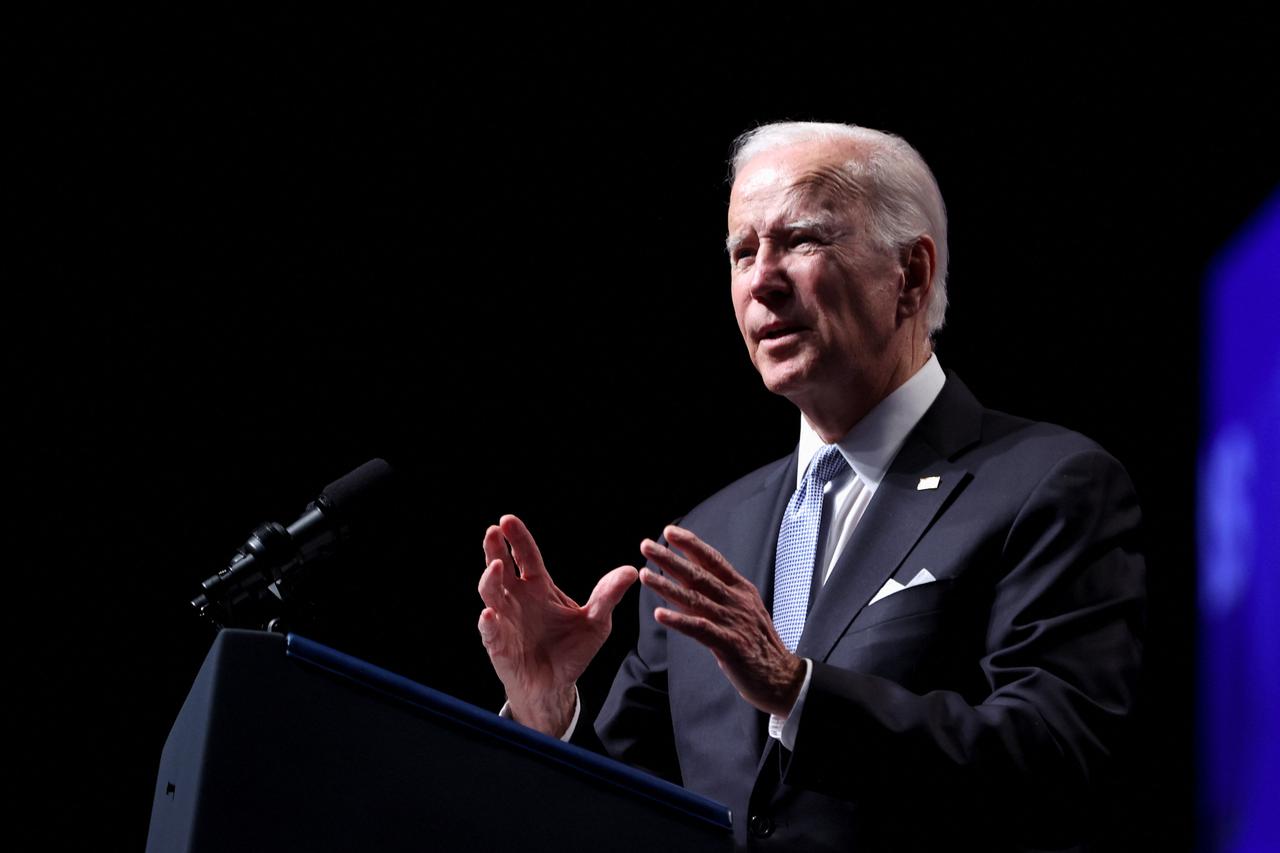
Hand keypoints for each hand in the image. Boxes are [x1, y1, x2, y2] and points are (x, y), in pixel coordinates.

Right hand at [478, 514, 637, 736]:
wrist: (557, 685)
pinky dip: (487, 622)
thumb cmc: (572, 649)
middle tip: (493, 530)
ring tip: (496, 565)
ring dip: (490, 578)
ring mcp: (505, 620)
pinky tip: (490, 613)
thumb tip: (630, 570)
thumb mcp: (597, 621)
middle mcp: (518, 598)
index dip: (517, 539)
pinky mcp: (499, 645)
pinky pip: (490, 631)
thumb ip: (608, 596)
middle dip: (494, 548)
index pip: (526, 556)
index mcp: (538, 587)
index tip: (508, 520)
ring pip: (490, 593)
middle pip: (500, 566)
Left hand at [639, 525, 804, 717]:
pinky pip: (700, 629)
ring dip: (667, 586)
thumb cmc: (759, 643)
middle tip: (647, 546)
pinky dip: (679, 621)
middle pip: (699, 575)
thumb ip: (719, 593)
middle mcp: (737, 601)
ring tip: (646, 575)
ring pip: (695, 599)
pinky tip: (659, 614)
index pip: (713, 560)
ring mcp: (734, 622)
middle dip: (670, 559)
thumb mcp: (743, 609)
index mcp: (741, 589)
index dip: (691, 544)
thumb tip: (689, 578)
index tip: (669, 531)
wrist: (783, 677)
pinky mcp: (730, 645)